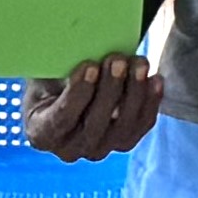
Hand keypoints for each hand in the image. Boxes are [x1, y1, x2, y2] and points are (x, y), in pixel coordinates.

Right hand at [25, 53, 160, 158]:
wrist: (65, 90)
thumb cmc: (50, 78)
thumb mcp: (43, 73)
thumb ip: (56, 68)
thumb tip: (79, 48)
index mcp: (42, 133)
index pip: (62, 118)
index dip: (78, 93)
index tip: (90, 65)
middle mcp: (70, 149)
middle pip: (95, 124)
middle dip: (110, 90)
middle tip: (117, 59)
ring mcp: (99, 149)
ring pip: (122, 127)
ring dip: (134, 93)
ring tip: (138, 63)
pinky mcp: (123, 142)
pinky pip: (141, 125)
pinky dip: (151, 102)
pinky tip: (155, 79)